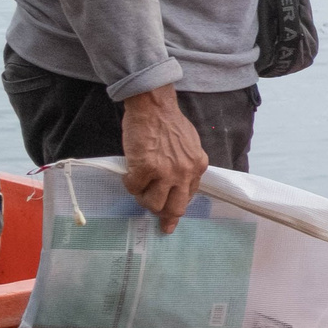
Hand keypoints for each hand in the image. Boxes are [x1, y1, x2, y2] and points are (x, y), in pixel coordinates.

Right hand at [121, 87, 207, 233]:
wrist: (154, 107)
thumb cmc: (169, 122)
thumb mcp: (190, 146)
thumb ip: (187, 165)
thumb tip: (178, 183)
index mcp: (198, 166)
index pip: (190, 197)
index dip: (176, 207)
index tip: (170, 220)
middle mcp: (185, 172)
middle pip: (175, 208)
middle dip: (163, 215)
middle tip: (153, 215)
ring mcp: (165, 172)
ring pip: (153, 204)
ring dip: (143, 199)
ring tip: (139, 187)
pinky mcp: (145, 168)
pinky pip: (133, 188)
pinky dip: (129, 184)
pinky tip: (129, 174)